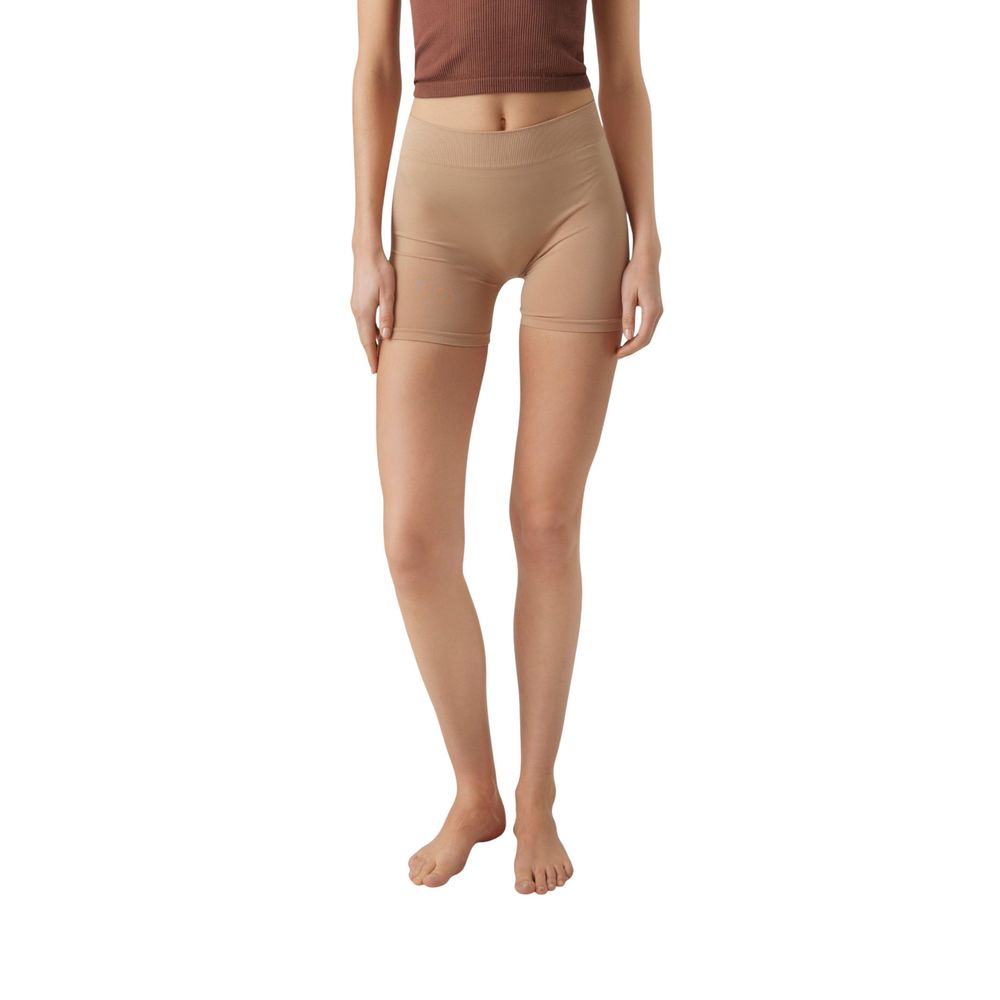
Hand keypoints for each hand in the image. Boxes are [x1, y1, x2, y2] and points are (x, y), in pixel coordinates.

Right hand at [351, 248, 395, 373]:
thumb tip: (387, 337)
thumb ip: (388, 315)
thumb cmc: (380, 270)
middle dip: (371, 353)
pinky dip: (369, 331)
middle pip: (364, 338)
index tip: (374, 370)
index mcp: (364, 312)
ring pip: (363, 330)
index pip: (368, 341)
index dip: (372, 356)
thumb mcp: (388, 293)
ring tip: (378, 354)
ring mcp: (355, 305)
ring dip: (370, 342)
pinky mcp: (357, 300)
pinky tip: (378, 333)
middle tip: (376, 368)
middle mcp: (356, 311)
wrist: (365, 252)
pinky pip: (363, 321)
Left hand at [618, 246, 662, 357]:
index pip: (642, 337)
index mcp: (652, 310)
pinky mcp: (655, 307)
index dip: (630, 348)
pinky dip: (639, 335)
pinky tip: (628, 336)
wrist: (647, 259)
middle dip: (632, 348)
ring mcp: (658, 310)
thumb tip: (627, 336)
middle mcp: (658, 312)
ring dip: (635, 343)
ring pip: (648, 333)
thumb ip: (627, 316)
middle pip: (647, 339)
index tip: (617, 354)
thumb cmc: (634, 274)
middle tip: (617, 354)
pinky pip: (648, 326)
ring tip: (621, 347)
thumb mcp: (627, 295)